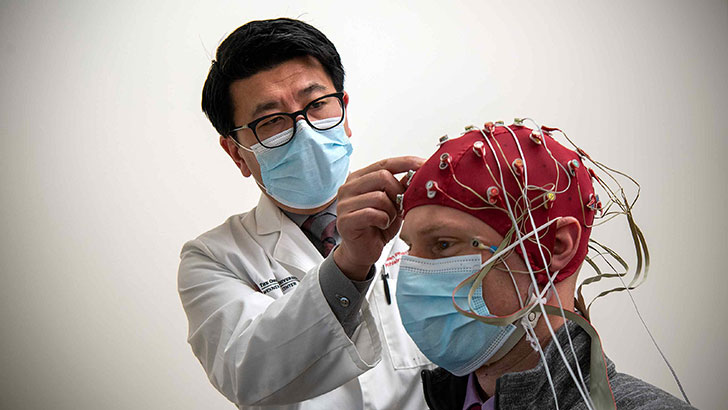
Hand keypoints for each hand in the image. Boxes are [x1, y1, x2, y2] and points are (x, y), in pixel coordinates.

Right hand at [334, 156, 424, 279]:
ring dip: (391, 210)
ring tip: (388, 219)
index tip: (424, 165)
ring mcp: (344, 203)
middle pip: (382, 176)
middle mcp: (348, 187)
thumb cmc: (377, 227)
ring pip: (379, 196)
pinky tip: (381, 226)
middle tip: (400, 206)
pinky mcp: (345, 220)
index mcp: (359, 179)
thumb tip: (417, 172)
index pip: (385, 163)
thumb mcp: (393, 204)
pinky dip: (383, 220)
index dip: (406, 163)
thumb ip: (400, 188)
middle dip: (398, 192)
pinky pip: (372, 213)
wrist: (362, 252)